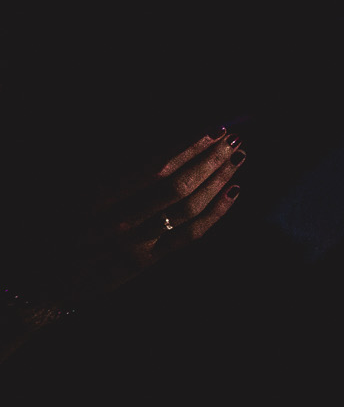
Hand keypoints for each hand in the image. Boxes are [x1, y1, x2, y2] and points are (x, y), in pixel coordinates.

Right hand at [50, 131, 245, 308]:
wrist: (43, 279)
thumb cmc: (58, 221)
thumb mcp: (75, 186)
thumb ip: (116, 164)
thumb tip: (167, 137)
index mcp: (94, 197)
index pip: (153, 167)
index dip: (188, 146)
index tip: (215, 127)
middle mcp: (115, 223)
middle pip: (176, 187)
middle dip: (210, 159)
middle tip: (236, 137)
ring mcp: (133, 245)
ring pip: (187, 210)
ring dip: (217, 180)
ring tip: (237, 156)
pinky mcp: (147, 262)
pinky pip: (190, 236)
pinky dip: (216, 212)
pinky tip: (234, 191)